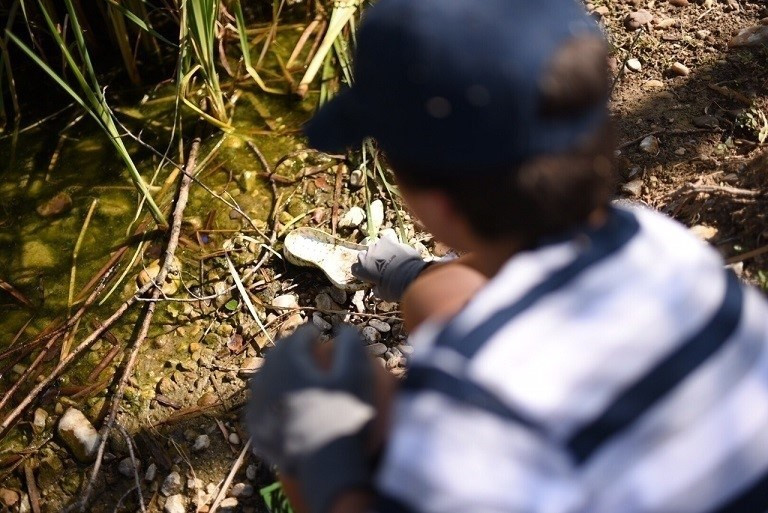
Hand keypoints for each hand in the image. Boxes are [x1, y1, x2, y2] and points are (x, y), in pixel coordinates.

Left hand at [246, 325, 373, 512]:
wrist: (328, 469)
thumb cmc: (345, 418)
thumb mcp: (356, 377)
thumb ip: (351, 347)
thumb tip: (346, 329)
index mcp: (287, 366)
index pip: (294, 340)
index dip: (306, 333)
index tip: (317, 332)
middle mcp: (267, 385)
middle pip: (274, 358)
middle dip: (287, 348)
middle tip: (301, 347)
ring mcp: (260, 411)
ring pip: (263, 382)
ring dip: (276, 372)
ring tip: (290, 373)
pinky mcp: (259, 434)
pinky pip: (261, 408)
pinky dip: (270, 399)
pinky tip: (280, 404)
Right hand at [351, 236, 428, 301]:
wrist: (408, 275)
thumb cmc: (393, 288)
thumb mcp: (382, 294)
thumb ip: (376, 289)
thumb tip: (375, 288)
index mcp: (362, 270)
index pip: (355, 268)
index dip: (362, 270)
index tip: (368, 274)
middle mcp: (366, 256)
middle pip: (363, 255)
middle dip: (370, 259)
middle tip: (379, 266)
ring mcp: (376, 246)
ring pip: (375, 247)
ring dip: (380, 251)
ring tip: (391, 258)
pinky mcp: (387, 241)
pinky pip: (387, 240)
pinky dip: (391, 244)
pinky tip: (397, 250)